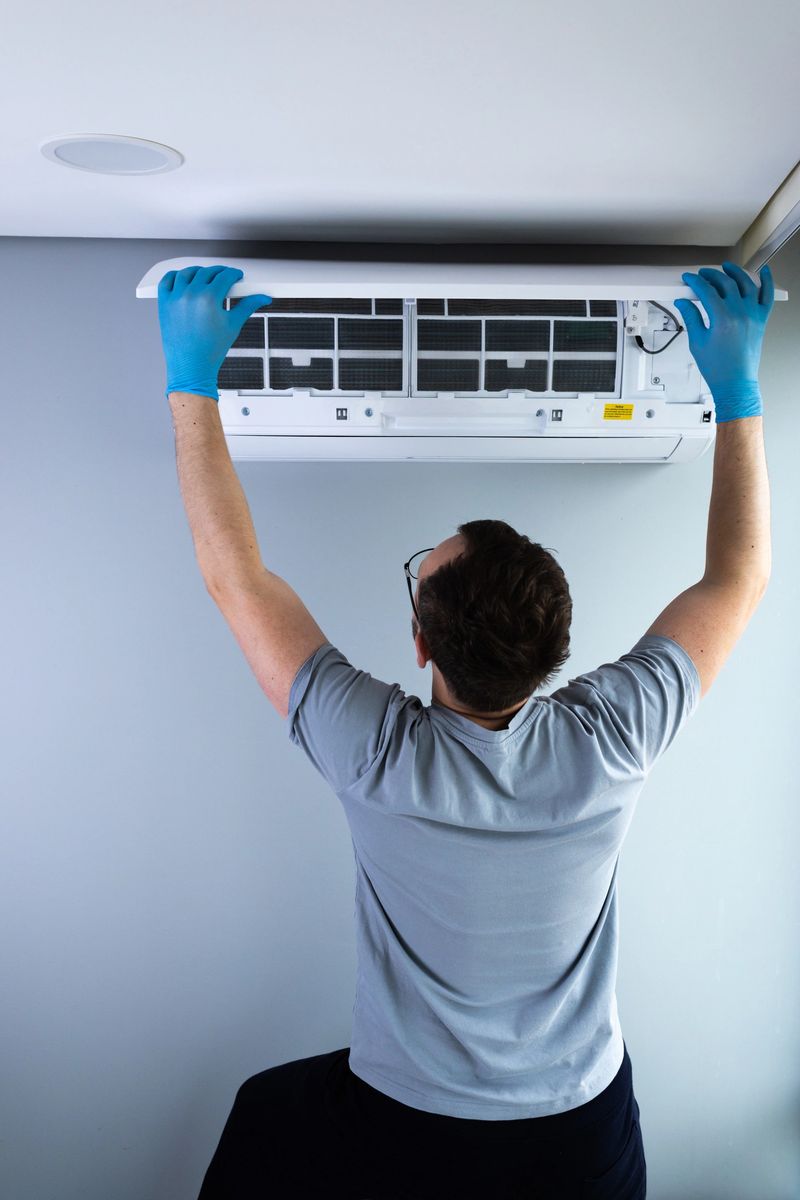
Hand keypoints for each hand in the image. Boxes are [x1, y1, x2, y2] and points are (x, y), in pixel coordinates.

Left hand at [157, 265, 271, 401]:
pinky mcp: (164, 304)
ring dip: (198, 271)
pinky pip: (166, 280)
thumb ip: (248, 306)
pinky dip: (175, 276)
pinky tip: (182, 279)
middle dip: (218, 272)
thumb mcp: (233, 325)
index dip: (233, 274)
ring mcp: (175, 298)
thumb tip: (261, 298)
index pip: (224, 276)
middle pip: (207, 272)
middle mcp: (190, 295)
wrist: (191, 368)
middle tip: (224, 277)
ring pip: (186, 273)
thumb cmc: (210, 351)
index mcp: (209, 298)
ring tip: (205, 276)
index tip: (235, 276)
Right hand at [674, 262, 773, 420]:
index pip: (706, 291)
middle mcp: (740, 313)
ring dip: (735, 272)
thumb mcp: (697, 342)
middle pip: (725, 283)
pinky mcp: (761, 320)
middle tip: (702, 274)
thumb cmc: (718, 368)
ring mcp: (753, 315)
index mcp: (722, 319)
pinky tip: (764, 272)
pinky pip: (767, 296)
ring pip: (746, 284)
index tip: (689, 279)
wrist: (735, 383)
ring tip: (727, 267)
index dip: (695, 282)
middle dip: (711, 275)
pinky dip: (766, 282)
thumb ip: (690, 317)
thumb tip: (683, 303)